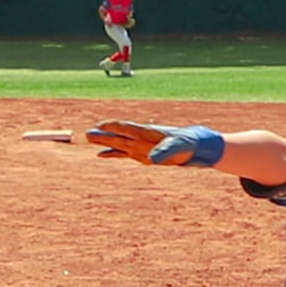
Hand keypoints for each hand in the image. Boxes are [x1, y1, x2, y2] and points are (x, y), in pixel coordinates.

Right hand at [86, 120, 224, 167]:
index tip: (100, 126)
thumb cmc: (190, 143)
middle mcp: (142, 138)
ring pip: (118, 144)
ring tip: (89, 138)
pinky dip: (112, 154)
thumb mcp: (179, 146)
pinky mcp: (144, 155)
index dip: (114, 127)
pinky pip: (124, 154)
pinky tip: (102, 155)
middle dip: (103, 135)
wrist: (198, 147)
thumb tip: (151, 160)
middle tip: (87, 134)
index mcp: (148, 132)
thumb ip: (165, 151)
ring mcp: (141, 146)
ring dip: (104, 143)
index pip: (127, 127)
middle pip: (118, 135)